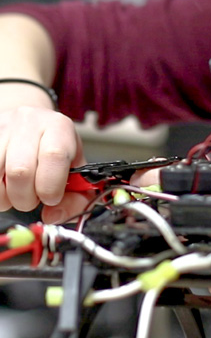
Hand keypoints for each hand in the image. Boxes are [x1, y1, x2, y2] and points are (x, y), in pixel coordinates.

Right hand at [0, 106, 86, 222]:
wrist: (28, 120)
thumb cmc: (54, 148)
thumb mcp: (75, 167)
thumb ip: (77, 197)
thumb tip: (53, 216)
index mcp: (58, 128)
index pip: (54, 156)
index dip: (51, 186)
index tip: (51, 198)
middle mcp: (29, 124)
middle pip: (20, 171)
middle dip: (26, 198)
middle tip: (32, 197)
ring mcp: (3, 130)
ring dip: (5, 196)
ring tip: (16, 192)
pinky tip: (3, 185)